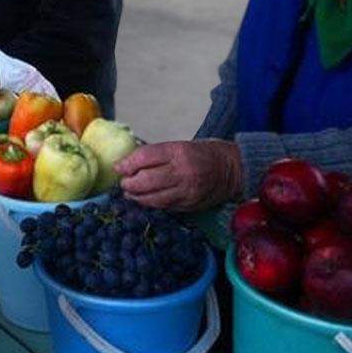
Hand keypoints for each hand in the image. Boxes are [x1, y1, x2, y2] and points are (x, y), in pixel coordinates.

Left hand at [115, 139, 242, 211]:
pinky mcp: (189, 205)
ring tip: (130, 192)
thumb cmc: (202, 153)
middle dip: (129, 183)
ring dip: (137, 197)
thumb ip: (155, 154)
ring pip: (153, 198)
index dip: (127, 163)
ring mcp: (187, 191)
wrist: (232, 168)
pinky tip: (145, 199)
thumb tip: (127, 162)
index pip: (145, 157)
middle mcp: (182, 172)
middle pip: (146, 181)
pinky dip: (151, 203)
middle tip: (124, 182)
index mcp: (179, 151)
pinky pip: (164, 206)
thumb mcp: (180, 145)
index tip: (119, 167)